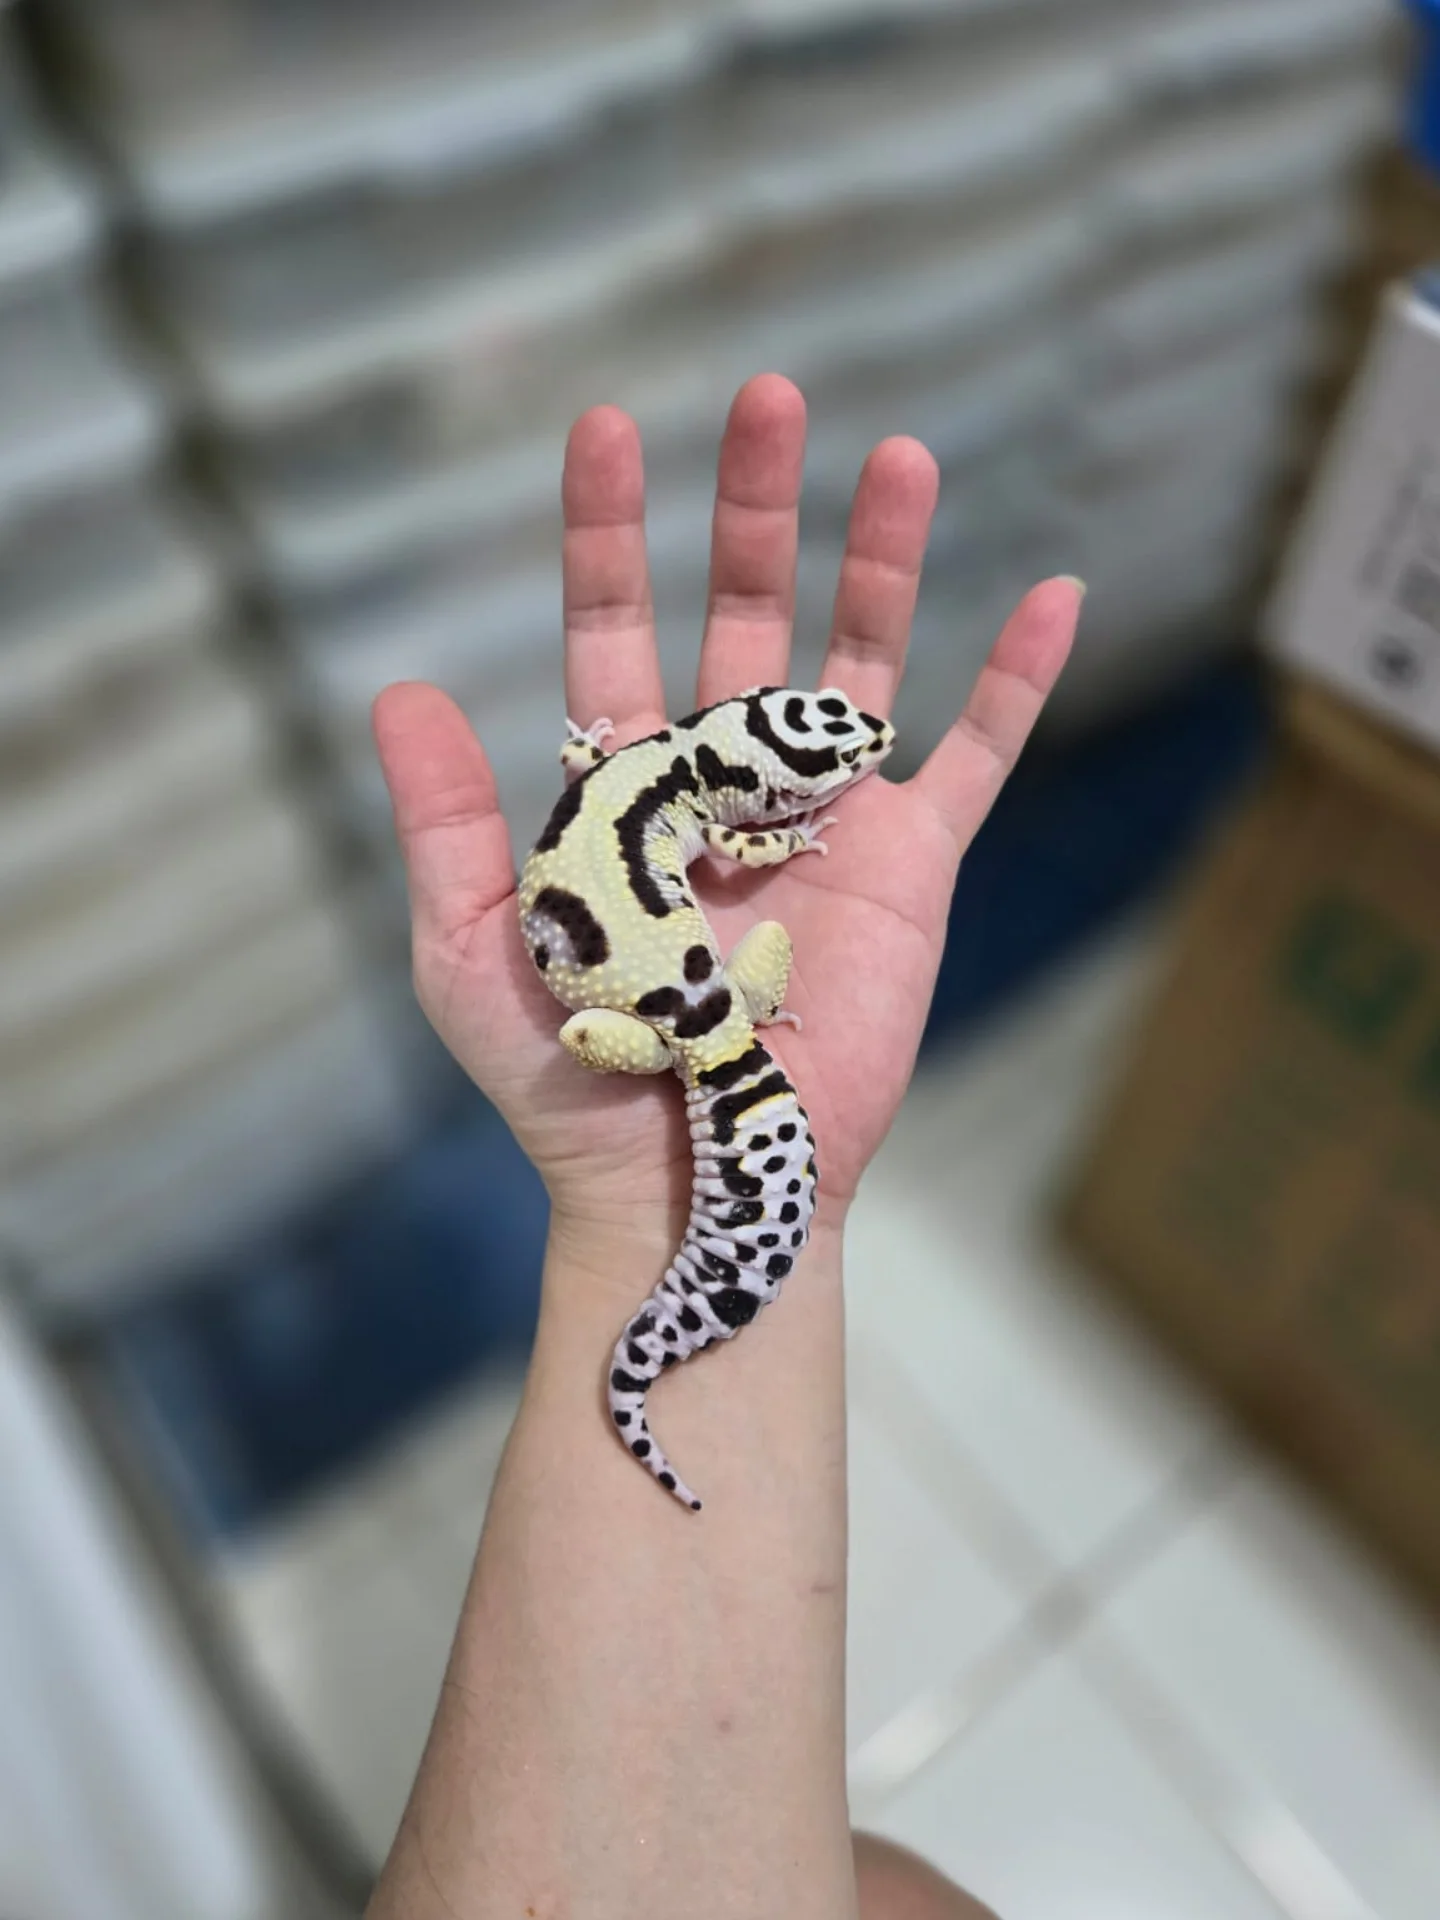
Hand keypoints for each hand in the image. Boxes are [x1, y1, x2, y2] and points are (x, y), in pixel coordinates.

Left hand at [373, 375, 1079, 1254]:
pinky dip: (1016, 681)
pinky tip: (1053, 594)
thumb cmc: (571, 1075)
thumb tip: (394, 690)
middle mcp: (727, 783)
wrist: (690, 1171)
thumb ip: (449, 820)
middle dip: (754, 509)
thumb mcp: (478, 945)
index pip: (616, 631)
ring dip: (881, 558)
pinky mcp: (910, 867)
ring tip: (898, 453)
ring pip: (862, 659)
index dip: (609, 534)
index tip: (606, 428)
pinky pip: (977, 758)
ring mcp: (825, 819)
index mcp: (625, 790)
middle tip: (767, 394)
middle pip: (747, 614)